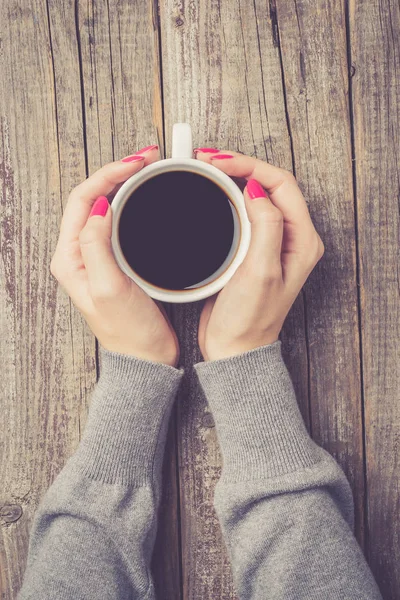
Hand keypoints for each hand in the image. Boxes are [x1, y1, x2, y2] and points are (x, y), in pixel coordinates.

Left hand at [50, 147, 179, 366]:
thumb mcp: (109, 288)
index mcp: (70, 258)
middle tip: (147, 158)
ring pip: (106, 207)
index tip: (137, 163)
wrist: (146, 359)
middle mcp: (79, 254)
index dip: (108, 175)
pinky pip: (120, 222)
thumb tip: (100, 207)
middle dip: (117, 172)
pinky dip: (133, 203)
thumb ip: (98, 246)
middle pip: (92, 198)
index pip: (83, 200)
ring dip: (125, 184)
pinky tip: (147, 198)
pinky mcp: (116, 262)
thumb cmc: (129, 332)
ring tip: (148, 169)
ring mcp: (98, 257)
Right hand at [195, 150, 323, 360]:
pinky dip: (227, 198)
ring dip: (233, 178)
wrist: (234, 348)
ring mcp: (271, 244)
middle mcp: (290, 238)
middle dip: (241, 166)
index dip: (250, 166)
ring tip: (208, 168)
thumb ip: (264, 226)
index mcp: (301, 240)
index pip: (281, 184)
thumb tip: (255, 189)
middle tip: (208, 159)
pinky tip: (212, 193)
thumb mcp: (260, 272)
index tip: (218, 162)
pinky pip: (244, 213)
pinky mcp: (253, 250)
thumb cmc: (249, 319)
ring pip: (257, 196)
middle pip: (271, 184)